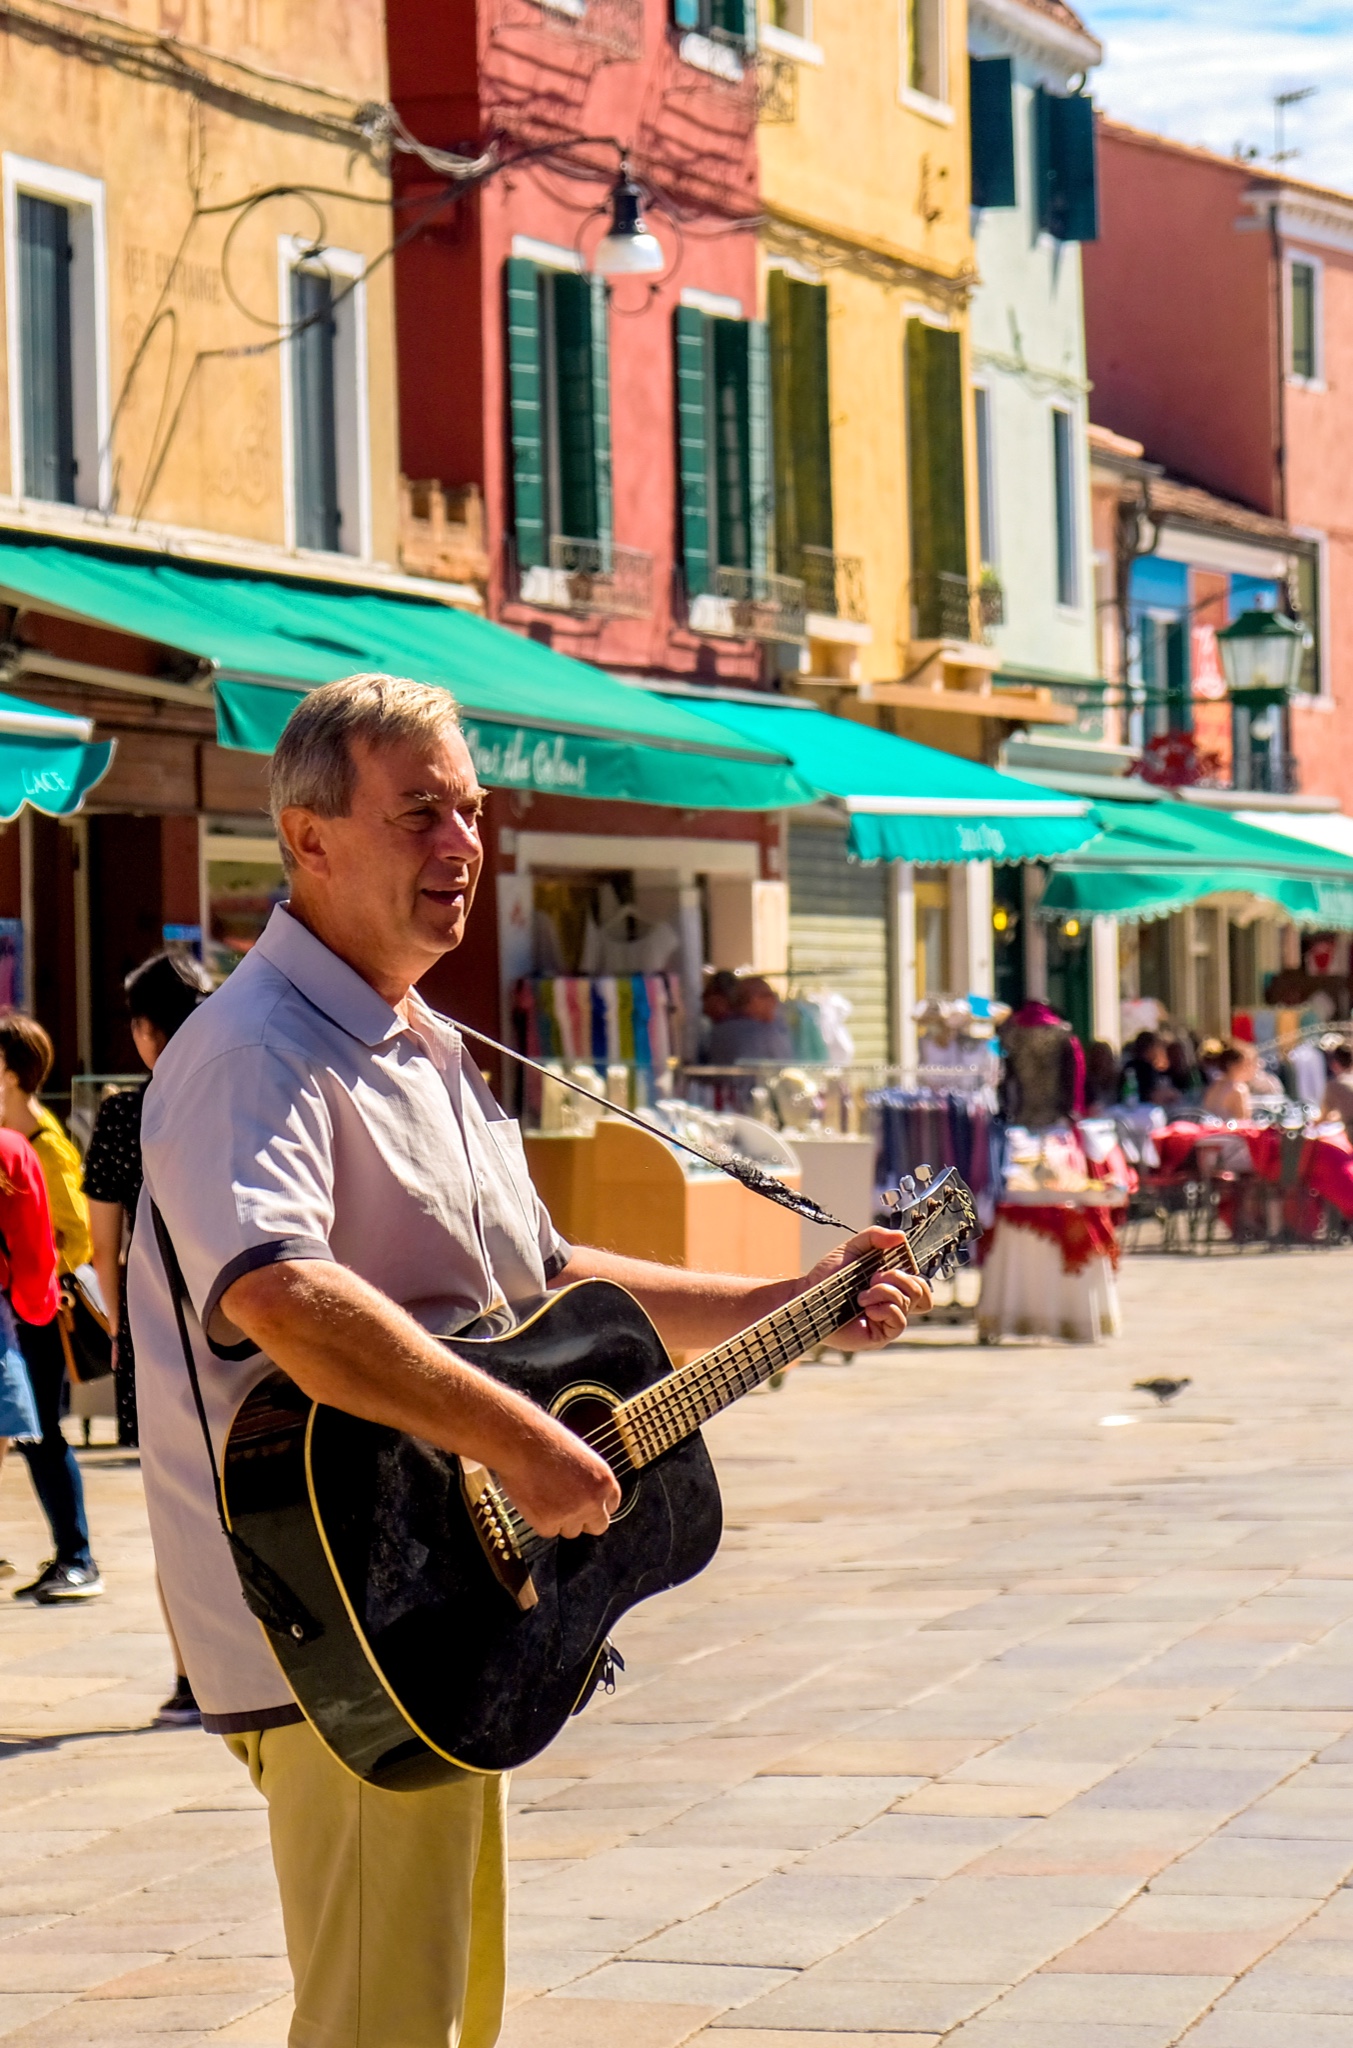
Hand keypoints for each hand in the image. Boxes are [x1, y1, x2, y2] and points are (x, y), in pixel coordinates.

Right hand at [496, 1409, 621, 1539]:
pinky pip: (548, 1532)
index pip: (611, 1505)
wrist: (520, 1442)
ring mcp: (572, 1513)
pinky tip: (534, 1500)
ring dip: (560, 1520)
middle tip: (567, 1508)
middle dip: (584, 1520)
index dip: (597, 1506)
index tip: (587, 1505)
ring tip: (545, 1496)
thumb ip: (588, 1479)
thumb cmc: (544, 1440)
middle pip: (598, 1526)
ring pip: (571, 1531)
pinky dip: (540, 1521)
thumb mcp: (580, 1455)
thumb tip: (586, 1495)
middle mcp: (593, 1499)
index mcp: (604, 1480)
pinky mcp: (548, 1523)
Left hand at [799, 1226, 931, 1351]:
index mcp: (892, 1287)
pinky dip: (884, 1308)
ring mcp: (887, 1321)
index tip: (890, 1266)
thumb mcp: (853, 1248)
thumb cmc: (828, 1276)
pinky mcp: (880, 1336)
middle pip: (919, 1292)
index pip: (922, 1285)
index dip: (914, 1275)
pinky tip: (866, 1308)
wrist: (809, 1294)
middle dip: (897, 1278)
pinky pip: (899, 1322)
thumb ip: (875, 1236)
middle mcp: (893, 1305)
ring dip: (884, 1292)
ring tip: (862, 1295)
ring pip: (908, 1303)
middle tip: (872, 1278)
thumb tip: (901, 1237)